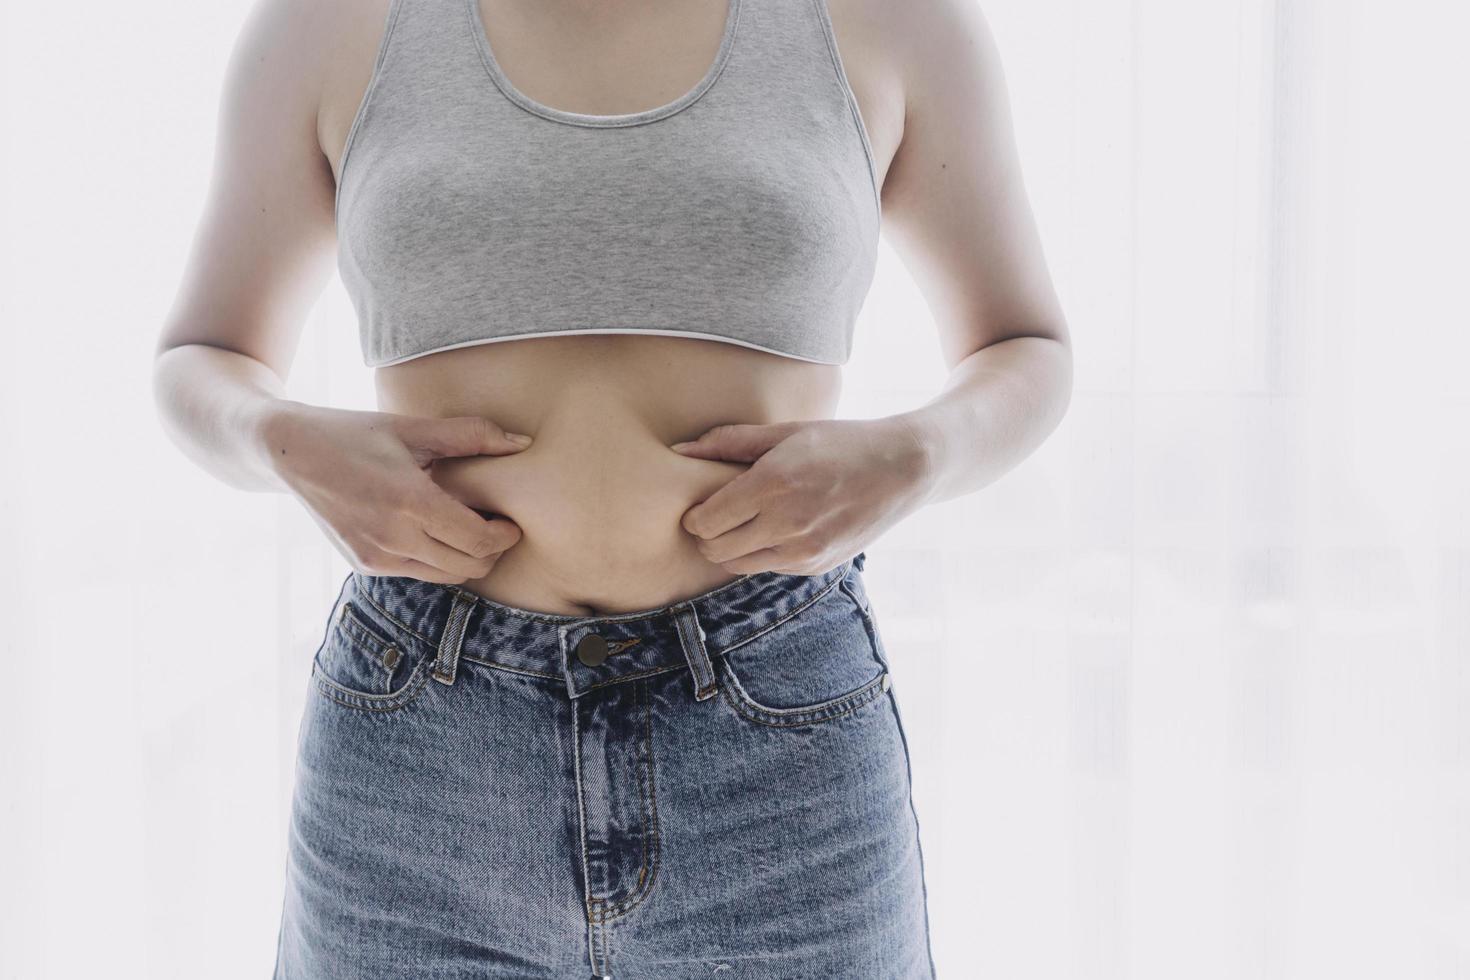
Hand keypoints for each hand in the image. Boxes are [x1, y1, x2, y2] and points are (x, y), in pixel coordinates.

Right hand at [263, 403, 531, 583]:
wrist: (290, 453)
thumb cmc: (356, 433)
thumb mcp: (412, 428)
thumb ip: (471, 436)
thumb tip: (523, 443)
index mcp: (410, 502)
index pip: (478, 540)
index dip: (504, 536)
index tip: (511, 521)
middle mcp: (393, 537)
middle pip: (469, 565)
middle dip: (492, 551)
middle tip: (497, 526)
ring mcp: (377, 556)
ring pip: (446, 576)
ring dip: (467, 559)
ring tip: (470, 529)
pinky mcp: (366, 564)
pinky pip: (419, 573)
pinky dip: (438, 559)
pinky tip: (436, 532)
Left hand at [670, 416, 933, 574]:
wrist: (903, 468)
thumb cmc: (840, 442)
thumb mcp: (786, 433)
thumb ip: (729, 442)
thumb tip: (679, 450)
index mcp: (772, 484)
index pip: (705, 521)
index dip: (694, 516)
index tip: (701, 504)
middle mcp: (785, 522)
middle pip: (715, 549)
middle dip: (707, 535)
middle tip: (717, 515)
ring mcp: (802, 550)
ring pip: (737, 565)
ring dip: (732, 547)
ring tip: (745, 522)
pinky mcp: (816, 565)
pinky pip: (768, 567)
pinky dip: (762, 552)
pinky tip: (777, 529)